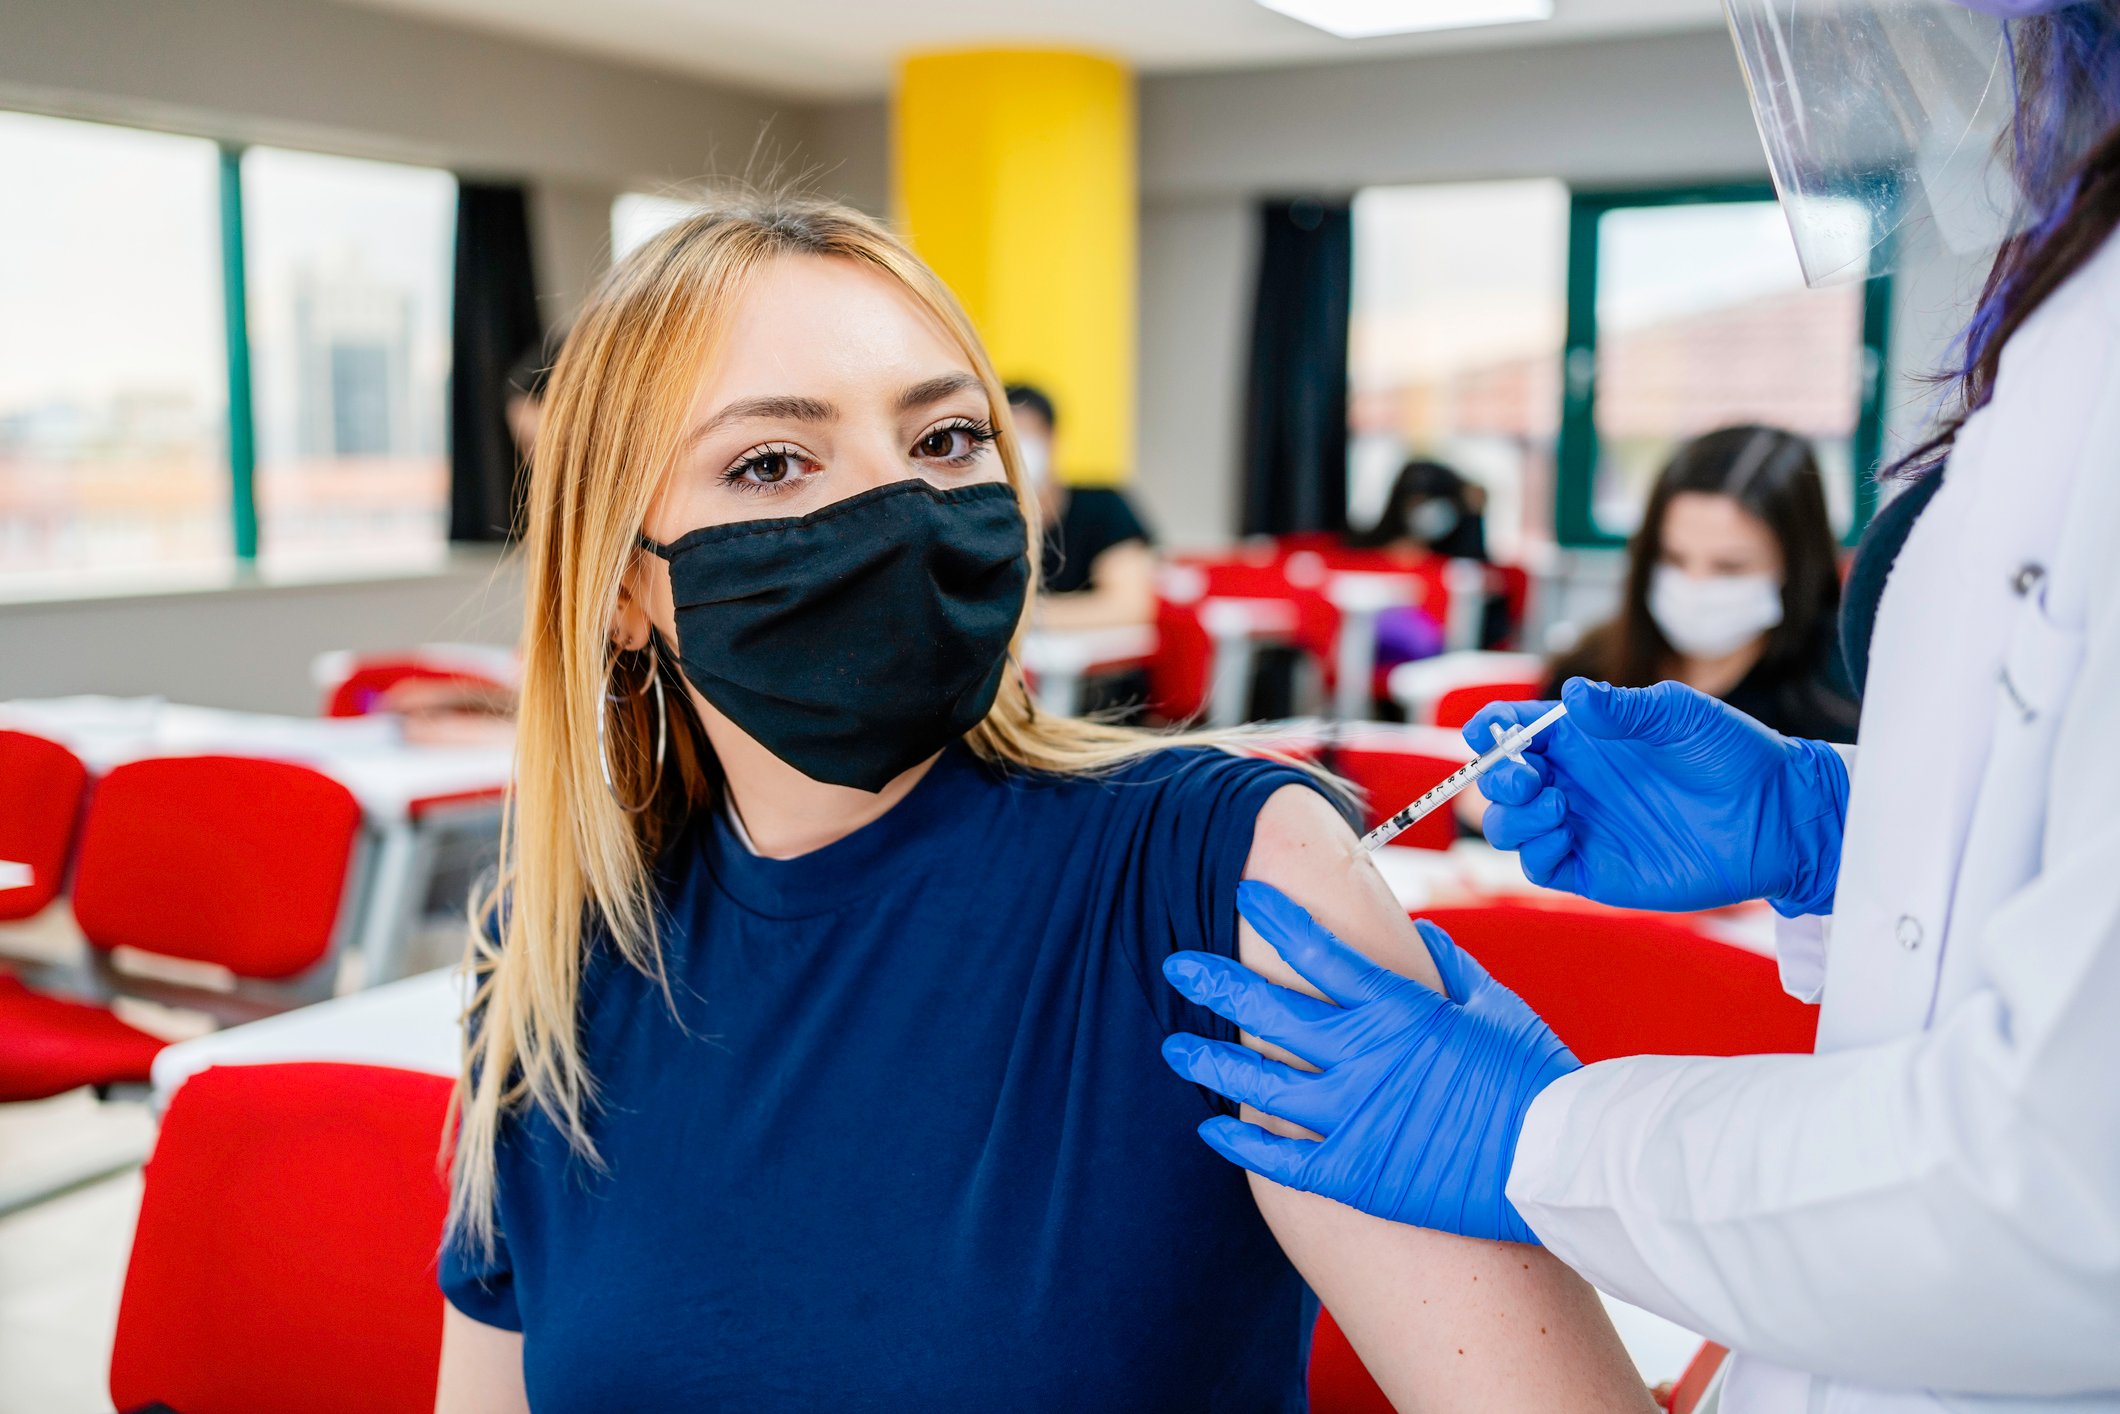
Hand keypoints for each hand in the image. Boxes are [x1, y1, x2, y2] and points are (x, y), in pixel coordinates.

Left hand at [1160, 881, 1578, 1244]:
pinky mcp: (1355, 1173)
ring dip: (1209, 1061)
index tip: (1244, 895)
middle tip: (1179, 964)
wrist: (1561, 1164)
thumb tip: (1418, 933)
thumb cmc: (1537, 1081)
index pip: (1318, 949)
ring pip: (1260, 1084)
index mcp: (1397, 1008)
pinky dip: (1240, 1143)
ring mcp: (1353, 1117)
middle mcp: (1363, 1056)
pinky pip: (1281, 1158)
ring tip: (1173, 1046)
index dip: (1276, 917)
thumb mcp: (1497, 1007)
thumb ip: (1450, 969)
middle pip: (1269, 1011)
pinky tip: (1209, 1127)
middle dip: (1217, 983)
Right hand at [1467, 678, 1847, 915]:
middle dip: (1497, 777)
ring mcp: (1581, 828)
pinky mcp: (1595, 870)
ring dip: (1513, 816)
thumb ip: (1623, 709)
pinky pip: (1539, 867)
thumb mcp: (1680, 715)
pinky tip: (1565, 833)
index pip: (1514, 731)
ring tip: (1557, 803)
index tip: (1486, 731)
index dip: (1489, 729)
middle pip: (1499, 783)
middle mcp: (1573, 782)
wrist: (1777, 815)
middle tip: (1528, 775)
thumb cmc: (1734, 754)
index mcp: (1583, 738)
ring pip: (1508, 827)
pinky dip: (1535, 851)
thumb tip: (1571, 694)